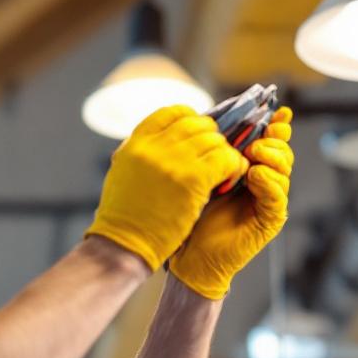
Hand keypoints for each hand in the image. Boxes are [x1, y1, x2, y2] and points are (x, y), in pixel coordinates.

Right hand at [84, 106, 247, 271]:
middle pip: (197, 124)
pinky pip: (226, 159)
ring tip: (222, 172)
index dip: (191, 119)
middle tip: (213, 158)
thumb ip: (142, 152)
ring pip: (215, 140)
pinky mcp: (193, 180)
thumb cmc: (124, 216)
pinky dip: (233, 167)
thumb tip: (165, 137)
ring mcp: (174, 161)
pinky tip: (228, 180)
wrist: (123, 245)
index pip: (172, 112)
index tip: (197, 135)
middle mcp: (154, 146)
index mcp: (136, 143)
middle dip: (211, 138)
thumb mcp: (123, 172)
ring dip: (223, 155)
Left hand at [168, 107, 293, 298]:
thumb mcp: (201, 174)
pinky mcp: (270, 219)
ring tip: (253, 154)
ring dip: (271, 157)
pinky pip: (279, 196)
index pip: (270, 140)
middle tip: (256, 138)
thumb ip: (214, 151)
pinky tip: (255, 176)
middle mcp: (263, 182)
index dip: (276, 124)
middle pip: (281, 150)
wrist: (190, 255)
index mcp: (249, 166)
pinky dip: (269, 182)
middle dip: (273, 139)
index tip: (276, 112)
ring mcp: (269, 200)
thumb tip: (216, 120)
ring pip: (284, 169)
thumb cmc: (191, 215)